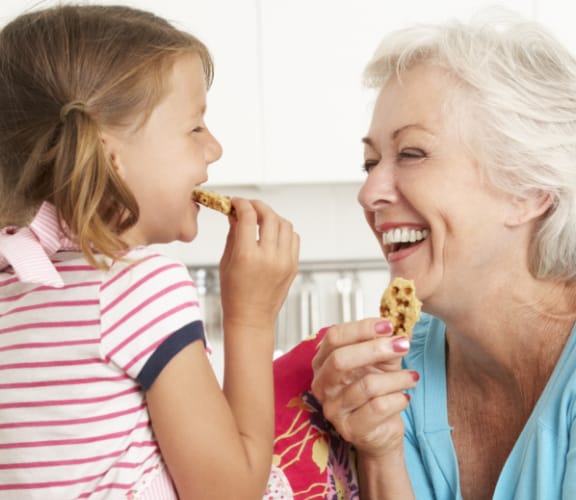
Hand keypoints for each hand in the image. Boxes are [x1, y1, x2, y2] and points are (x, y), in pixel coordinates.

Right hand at [219, 197, 298, 332]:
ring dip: (272, 216)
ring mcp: (284, 262)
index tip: (235, 202)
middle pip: (269, 216)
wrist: (251, 319)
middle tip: (248, 206)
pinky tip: (272, 233)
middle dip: (258, 206)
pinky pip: (293, 238)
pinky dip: (283, 230)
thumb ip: (233, 234)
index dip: (241, 204)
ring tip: (261, 219)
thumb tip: (235, 214)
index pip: (248, 216)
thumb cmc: (234, 295)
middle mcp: (269, 257)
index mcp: (247, 256)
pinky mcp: (293, 266)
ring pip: (285, 224)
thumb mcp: (226, 262)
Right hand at [311, 318, 417, 457]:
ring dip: (396, 378)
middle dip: (376, 349)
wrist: (382, 430)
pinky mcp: (350, 429)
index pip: (334, 337)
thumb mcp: (380, 362)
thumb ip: (384, 343)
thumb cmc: (377, 392)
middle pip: (340, 360)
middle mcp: (322, 385)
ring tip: (411, 377)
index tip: (387, 325)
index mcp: (323, 362)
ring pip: (366, 386)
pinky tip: (404, 398)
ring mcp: (333, 409)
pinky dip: (398, 399)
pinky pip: (378, 408)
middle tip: (402, 345)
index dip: (361, 328)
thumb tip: (399, 325)